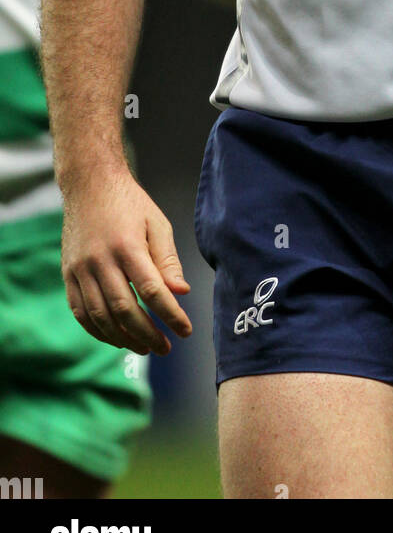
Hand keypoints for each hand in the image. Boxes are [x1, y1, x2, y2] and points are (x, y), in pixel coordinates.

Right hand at [61, 168, 191, 356]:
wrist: (89, 184)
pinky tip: (116, 337)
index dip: (170, 315)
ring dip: (123, 337)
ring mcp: (80, 269)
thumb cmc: (130, 203)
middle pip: (125, 309)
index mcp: (127, 246)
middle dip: (148, 334)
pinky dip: (98, 330)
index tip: (185, 330)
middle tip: (165, 347)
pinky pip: (81, 311)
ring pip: (101, 316)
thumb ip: (168, 260)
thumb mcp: (157, 223)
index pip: (152, 291)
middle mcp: (100, 260)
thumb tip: (180, 293)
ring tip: (144, 348)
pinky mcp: (67, 274)